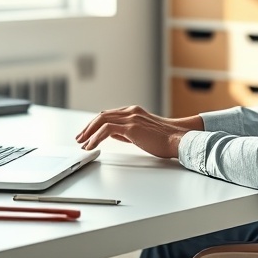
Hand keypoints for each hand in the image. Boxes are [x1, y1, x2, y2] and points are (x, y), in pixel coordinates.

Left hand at [75, 106, 202, 158]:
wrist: (178, 140)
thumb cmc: (164, 140)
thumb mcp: (141, 133)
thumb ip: (126, 132)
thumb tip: (112, 135)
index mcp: (133, 111)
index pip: (108, 114)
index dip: (95, 124)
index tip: (87, 134)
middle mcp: (131, 111)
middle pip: (102, 115)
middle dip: (88, 127)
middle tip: (79, 138)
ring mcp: (131, 118)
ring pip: (101, 120)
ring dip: (89, 132)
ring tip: (83, 143)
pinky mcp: (131, 127)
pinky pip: (106, 129)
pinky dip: (95, 137)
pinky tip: (91, 145)